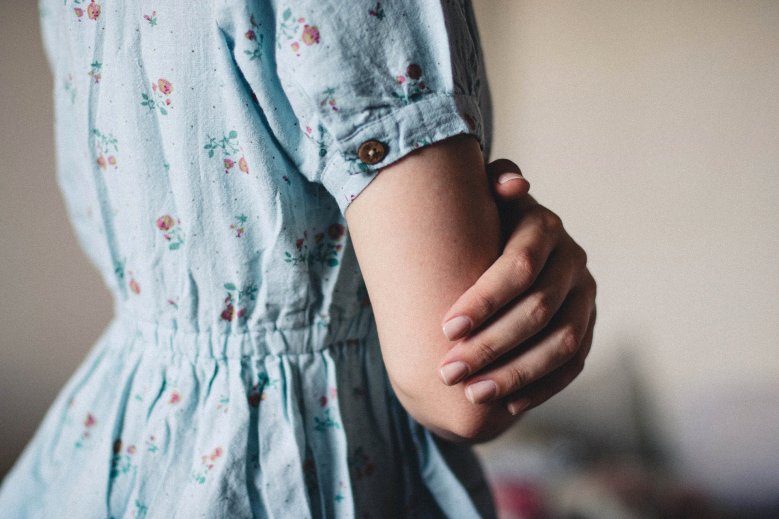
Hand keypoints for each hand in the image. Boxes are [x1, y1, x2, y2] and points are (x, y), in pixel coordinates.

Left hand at [437, 159, 596, 415]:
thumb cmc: (478, 226)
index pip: (520, 266)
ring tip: (472, 394)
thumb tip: (511, 184)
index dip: (484, 300)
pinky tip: (508, 404)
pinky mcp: (588, 328)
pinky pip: (573, 365)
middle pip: (537, 310)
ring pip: (561, 344)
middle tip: (447, 371)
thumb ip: (487, 184)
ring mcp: (586, 298)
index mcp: (545, 227)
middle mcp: (573, 261)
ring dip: (515, 374)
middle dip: (490, 345)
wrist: (502, 253)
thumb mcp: (477, 200)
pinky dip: (542, 387)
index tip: (445, 328)